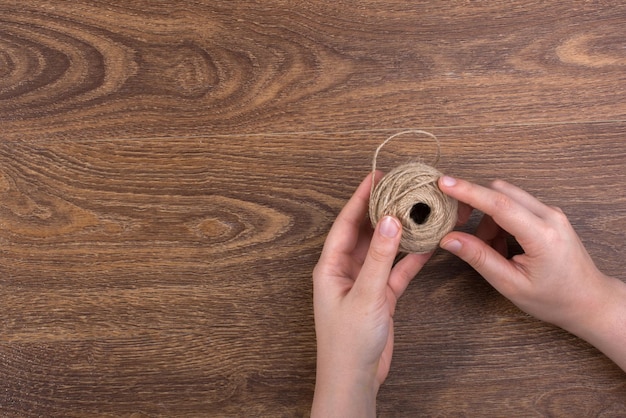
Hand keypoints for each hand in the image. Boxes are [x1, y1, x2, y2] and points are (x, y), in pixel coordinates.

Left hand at [311, 172, 431, 416]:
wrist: (355, 379)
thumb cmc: (347, 342)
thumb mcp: (365, 295)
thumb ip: (380, 258)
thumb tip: (390, 220)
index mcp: (331, 266)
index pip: (346, 223)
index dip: (359, 198)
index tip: (376, 176)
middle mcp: (346, 271)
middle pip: (365, 232)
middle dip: (381, 210)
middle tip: (400, 188)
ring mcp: (364, 283)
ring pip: (383, 250)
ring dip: (399, 233)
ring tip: (416, 210)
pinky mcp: (380, 297)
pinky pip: (396, 270)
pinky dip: (410, 258)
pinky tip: (426, 245)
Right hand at [438, 176, 625, 371]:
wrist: (589, 301)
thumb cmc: (554, 299)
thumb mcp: (511, 284)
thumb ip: (480, 258)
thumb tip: (449, 238)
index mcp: (542, 236)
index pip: (499, 205)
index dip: (469, 192)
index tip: (445, 183)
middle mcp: (550, 216)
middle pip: (500, 193)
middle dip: (475, 206)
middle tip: (460, 226)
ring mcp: (552, 213)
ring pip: (506, 198)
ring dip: (489, 219)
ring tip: (492, 250)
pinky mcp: (549, 214)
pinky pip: (516, 205)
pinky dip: (500, 221)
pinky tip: (503, 246)